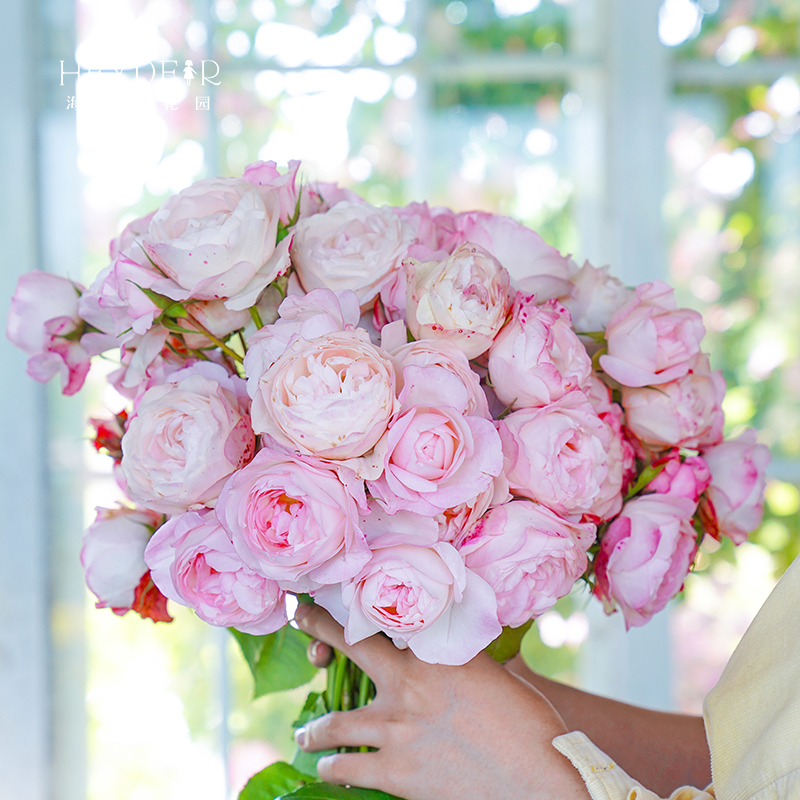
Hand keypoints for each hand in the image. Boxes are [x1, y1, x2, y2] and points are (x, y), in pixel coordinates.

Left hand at [294, 604, 589, 799]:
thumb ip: (457, 660)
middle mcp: (407, 683)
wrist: (539, 780)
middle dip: (321, 631)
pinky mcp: (395, 773)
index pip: (385, 614)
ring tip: (305, 734)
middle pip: (350, 646)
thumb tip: (443, 647)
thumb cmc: (528, 723)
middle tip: (301, 619)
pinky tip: (325, 769)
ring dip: (315, 729)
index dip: (359, 599)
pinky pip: (346, 768)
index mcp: (434, 652)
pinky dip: (331, 768)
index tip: (341, 586)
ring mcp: (397, 729)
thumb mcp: (492, 676)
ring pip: (335, 722)